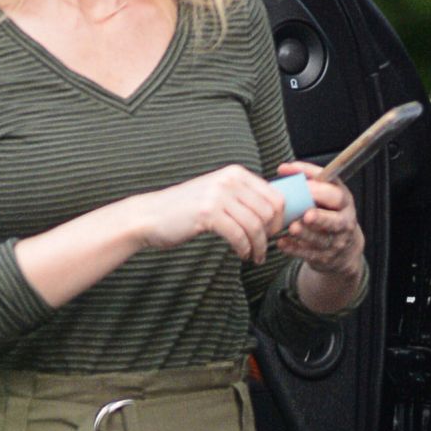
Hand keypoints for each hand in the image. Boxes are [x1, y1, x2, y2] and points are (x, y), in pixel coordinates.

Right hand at [135, 165, 285, 263]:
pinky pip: (239, 235)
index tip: (272, 233)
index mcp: (235, 173)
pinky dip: (244, 249)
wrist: (151, 215)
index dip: (280, 219)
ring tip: (255, 256)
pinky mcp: (208, 213)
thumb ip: (242, 196)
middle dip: (270, 234)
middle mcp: (229, 180)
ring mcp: (218, 195)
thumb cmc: (185, 209)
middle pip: (269, 212)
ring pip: (255, 225)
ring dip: (258, 246)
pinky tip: (242, 254)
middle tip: (263, 247)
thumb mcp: (217, 193)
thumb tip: (275, 211)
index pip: (275, 196)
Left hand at [273, 161, 363, 280]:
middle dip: (321, 217)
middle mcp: (344, 222)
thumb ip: (309, 180)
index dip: (320, 188)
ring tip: (293, 227)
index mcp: (344, 202)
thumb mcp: (326, 195)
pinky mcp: (324, 257)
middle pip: (335, 221)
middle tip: (307, 214)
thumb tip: (283, 168)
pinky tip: (282, 243)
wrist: (345, 248)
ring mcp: (336, 242)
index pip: (336, 194)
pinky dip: (294, 249)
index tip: (304, 183)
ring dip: (306, 234)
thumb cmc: (328, 212)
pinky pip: (309, 254)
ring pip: (321, 240)